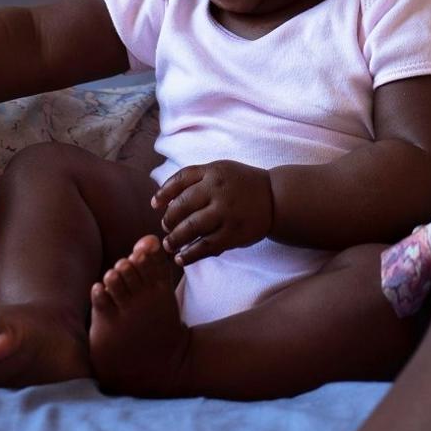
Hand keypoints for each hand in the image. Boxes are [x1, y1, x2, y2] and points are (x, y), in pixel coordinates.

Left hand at [151, 160, 273, 264]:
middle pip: (182, 205)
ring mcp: (226, 212)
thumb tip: (165, 199)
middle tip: (165, 228)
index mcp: (213, 172)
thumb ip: (196, 179)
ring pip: (191, 228)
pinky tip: (182, 259)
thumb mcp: (221, 171)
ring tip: (170, 245)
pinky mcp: (233, 233)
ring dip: (175, 239)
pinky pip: (206, 246)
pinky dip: (190, 254)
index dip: (164, 193)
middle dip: (169, 219)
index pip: (180, 179)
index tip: (155, 204)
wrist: (275, 198)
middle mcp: (218, 190)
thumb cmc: (242, 184)